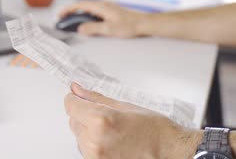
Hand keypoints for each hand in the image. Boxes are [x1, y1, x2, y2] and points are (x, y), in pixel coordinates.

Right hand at [59, 1, 147, 37]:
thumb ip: (93, 28)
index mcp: (100, 7)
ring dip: (79, 15)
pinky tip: (87, 24)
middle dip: (71, 13)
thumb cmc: (129, 25)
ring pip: (88, 10)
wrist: (144, 23)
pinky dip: (86, 17)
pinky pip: (94, 13)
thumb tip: (80, 29)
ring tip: (72, 24)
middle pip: (82, 6)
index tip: (60, 16)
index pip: (79, 5)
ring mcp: (106, 8)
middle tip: (63, 21)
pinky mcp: (110, 12)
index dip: (68, 10)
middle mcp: (102, 5)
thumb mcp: (109, 29)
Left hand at [64, 83, 201, 158]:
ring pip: (79, 137)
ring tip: (114, 133)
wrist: (171, 153)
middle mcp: (94, 141)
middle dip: (85, 116)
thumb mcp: (124, 106)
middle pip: (73, 121)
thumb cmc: (155, 131)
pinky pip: (85, 150)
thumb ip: (95, 98)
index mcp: (100, 121)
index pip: (70, 105)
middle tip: (108, 119)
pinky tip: (113, 143)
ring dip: (89, 132)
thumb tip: (76, 90)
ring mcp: (94, 157)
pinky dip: (94, 145)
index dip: (75, 100)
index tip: (79, 99)